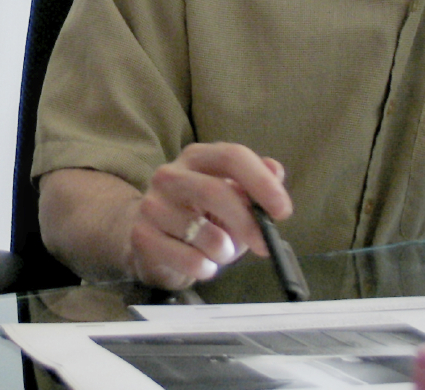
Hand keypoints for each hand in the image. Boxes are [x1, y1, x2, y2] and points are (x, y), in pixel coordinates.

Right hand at [124, 142, 290, 289]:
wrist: (148, 239)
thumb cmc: (198, 217)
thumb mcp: (230, 198)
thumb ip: (253, 186)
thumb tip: (276, 171)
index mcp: (197, 157)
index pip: (232, 156)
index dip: (261, 183)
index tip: (283, 211)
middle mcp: (170, 174)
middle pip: (215, 191)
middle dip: (247, 223)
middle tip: (264, 245)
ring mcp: (152, 204)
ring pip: (204, 233)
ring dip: (224, 251)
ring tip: (220, 253)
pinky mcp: (141, 235)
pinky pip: (188, 260)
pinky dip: (206, 268)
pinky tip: (202, 265)